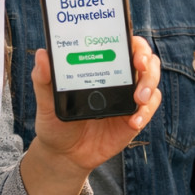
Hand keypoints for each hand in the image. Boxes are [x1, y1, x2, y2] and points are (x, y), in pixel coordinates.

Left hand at [22, 35, 160, 194]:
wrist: (64, 154)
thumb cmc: (56, 122)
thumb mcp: (46, 101)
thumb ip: (44, 79)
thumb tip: (41, 54)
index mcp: (101, 66)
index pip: (124, 44)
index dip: (132, 41)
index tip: (130, 46)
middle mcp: (119, 77)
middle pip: (145, 58)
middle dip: (146, 60)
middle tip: (139, 66)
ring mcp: (129, 97)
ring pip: (152, 80)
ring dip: (149, 84)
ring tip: (138, 99)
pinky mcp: (135, 117)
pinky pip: (150, 108)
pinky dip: (146, 112)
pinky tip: (134, 121)